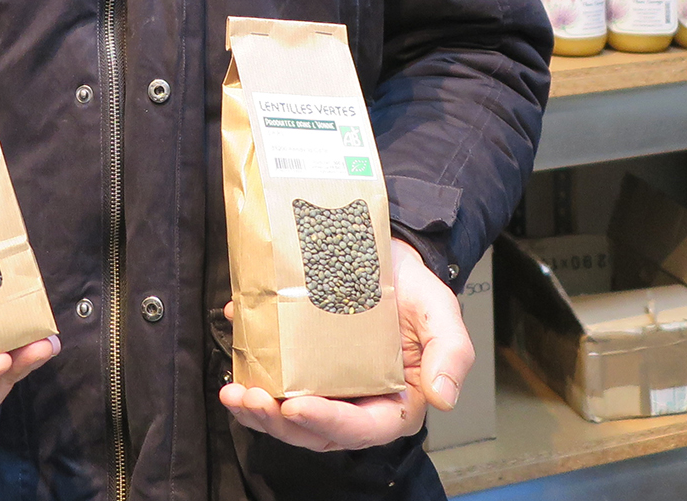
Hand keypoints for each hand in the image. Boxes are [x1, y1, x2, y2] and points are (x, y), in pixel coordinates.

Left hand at [218, 239, 473, 451]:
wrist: (388, 255)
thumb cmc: (415, 289)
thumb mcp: (442, 313)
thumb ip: (451, 354)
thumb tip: (442, 398)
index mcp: (396, 401)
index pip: (362, 429)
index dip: (327, 423)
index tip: (296, 407)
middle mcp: (358, 401)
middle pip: (316, 431)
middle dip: (279, 423)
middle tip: (251, 399)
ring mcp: (327, 386)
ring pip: (288, 415)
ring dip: (257, 411)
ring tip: (234, 392)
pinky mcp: (302, 366)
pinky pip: (274, 379)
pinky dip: (250, 370)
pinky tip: (236, 348)